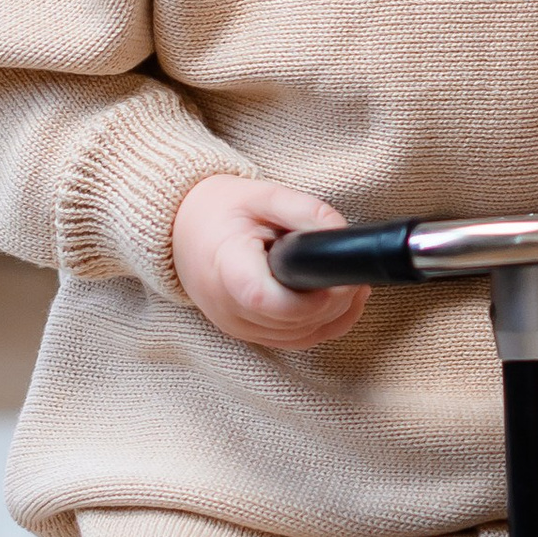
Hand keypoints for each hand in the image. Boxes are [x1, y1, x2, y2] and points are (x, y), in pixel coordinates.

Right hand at [170, 176, 370, 352]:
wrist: (182, 229)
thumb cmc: (220, 210)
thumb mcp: (263, 195)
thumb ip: (305, 211)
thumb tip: (343, 234)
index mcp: (226, 267)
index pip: (266, 300)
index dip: (310, 299)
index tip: (338, 280)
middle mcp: (227, 307)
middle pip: (290, 323)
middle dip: (333, 303)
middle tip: (355, 276)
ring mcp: (236, 326)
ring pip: (298, 338)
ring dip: (334, 316)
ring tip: (351, 284)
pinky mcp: (248, 333)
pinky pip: (294, 341)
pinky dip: (323, 326)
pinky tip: (339, 301)